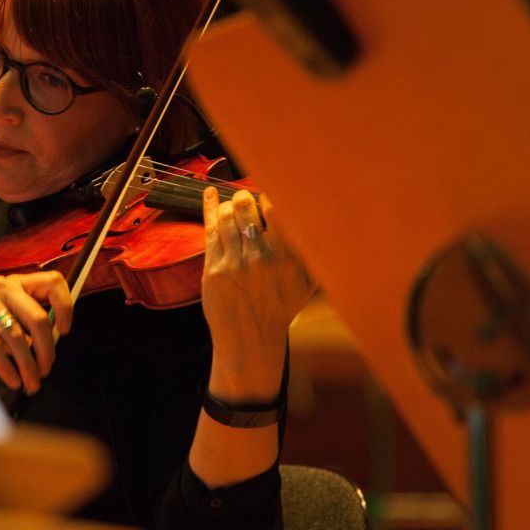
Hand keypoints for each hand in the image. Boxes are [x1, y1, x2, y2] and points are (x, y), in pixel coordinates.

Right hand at [0, 272, 72, 393]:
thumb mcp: (0, 316)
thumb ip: (23, 326)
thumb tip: (46, 350)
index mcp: (15, 283)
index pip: (52, 282)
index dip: (65, 306)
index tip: (65, 330)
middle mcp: (1, 286)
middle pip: (38, 318)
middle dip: (46, 350)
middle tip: (46, 370)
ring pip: (16, 337)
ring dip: (27, 366)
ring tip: (31, 383)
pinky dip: (6, 368)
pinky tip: (12, 380)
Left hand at [201, 187, 314, 398]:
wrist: (250, 338)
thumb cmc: (280, 307)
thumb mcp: (308, 281)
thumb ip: (312, 249)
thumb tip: (320, 216)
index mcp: (287, 256)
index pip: (276, 208)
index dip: (270, 193)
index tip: (269, 191)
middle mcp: (260, 256)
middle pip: (245, 206)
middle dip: (245, 198)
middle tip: (248, 201)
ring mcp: (234, 262)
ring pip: (226, 216)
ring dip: (229, 206)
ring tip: (235, 209)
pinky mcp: (213, 269)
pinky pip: (210, 230)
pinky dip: (210, 208)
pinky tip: (209, 195)